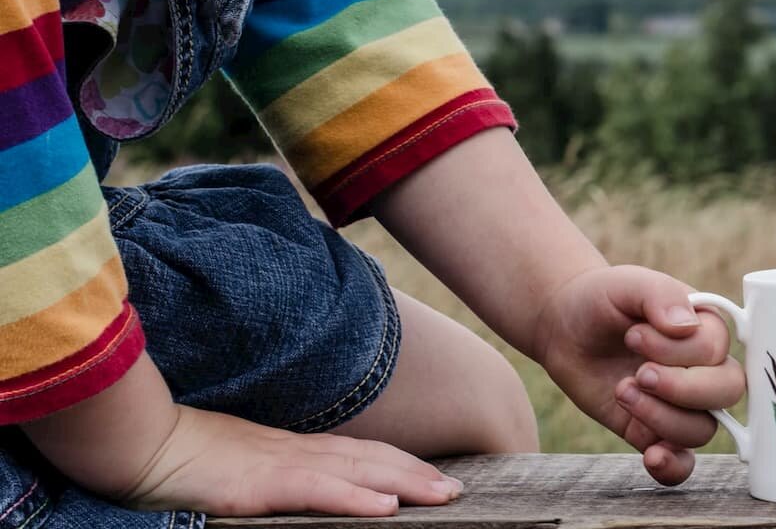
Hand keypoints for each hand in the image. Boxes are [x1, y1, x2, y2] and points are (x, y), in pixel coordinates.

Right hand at [23, 350, 462, 517]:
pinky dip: (357, 501)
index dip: (400, 463)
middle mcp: (297, 452)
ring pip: (358, 474)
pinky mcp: (261, 487)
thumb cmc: (180, 455)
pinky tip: (387, 511)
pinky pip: (319, 493)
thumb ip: (274, 473)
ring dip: (406, 484)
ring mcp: (281, 467)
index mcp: (292, 449)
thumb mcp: (238, 464)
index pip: (360, 453)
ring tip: (446, 495)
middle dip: (419, 473)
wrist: (138, 441)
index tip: (436, 474)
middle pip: (372, 459)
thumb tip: (300, 484)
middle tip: (461, 488)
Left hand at [534, 265, 744, 485]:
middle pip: (726, 392)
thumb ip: (660, 295)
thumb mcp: (628, 283)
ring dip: (662, 417)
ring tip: (621, 392)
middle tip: (639, 373)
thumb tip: (688, 326)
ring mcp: (679, 403)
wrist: (564, 326)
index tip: (634, 334)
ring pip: (702, 429)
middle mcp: (702, 368)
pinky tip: (652, 456)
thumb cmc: (602, 298)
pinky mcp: (652, 430)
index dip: (677, 350)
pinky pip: (681, 462)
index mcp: (704, 328)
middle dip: (680, 387)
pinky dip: (674, 467)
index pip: (716, 350)